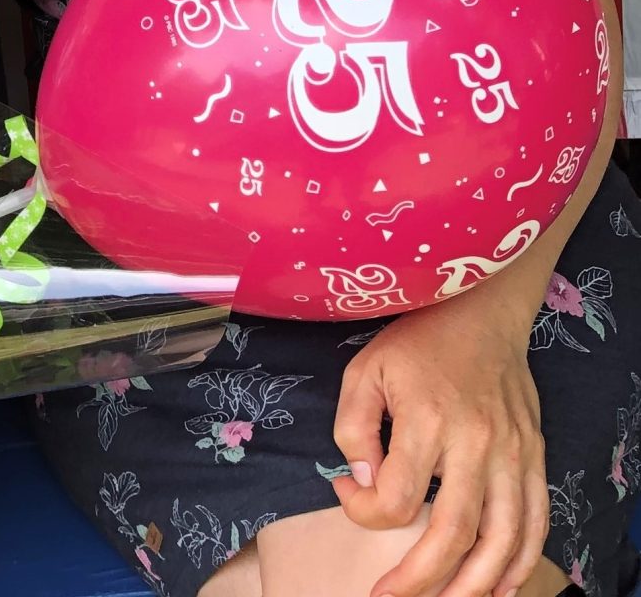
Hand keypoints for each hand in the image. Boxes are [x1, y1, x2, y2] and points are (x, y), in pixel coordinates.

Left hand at [332, 300, 546, 596]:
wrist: (481, 311)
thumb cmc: (416, 341)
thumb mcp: (365, 370)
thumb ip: (354, 428)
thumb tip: (364, 481)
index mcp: (426, 420)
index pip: (396, 498)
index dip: (363, 509)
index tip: (346, 491)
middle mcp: (475, 444)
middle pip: (451, 534)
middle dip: (419, 579)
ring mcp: (512, 454)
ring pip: (500, 540)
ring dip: (473, 586)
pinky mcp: (534, 456)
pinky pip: (535, 521)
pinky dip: (520, 561)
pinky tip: (500, 586)